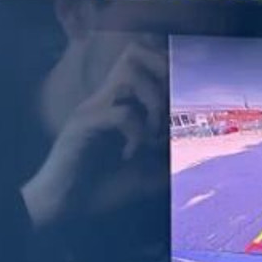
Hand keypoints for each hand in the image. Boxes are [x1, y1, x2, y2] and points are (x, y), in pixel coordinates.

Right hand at [22, 41, 166, 228]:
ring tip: (153, 132)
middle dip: (163, 74)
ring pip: (129, 75)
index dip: (166, 66)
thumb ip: (169, 161)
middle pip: (135, 54)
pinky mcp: (82, 127)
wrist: (63, 207)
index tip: (184, 97)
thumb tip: (198, 155)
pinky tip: (129, 154)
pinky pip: (121, 113)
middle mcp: (104, 99)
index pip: (141, 59)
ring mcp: (92, 110)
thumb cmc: (101, 188)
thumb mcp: (146, 174)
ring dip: (152, 101)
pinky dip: (136, 133)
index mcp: (118, 103)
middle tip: (171, 110)